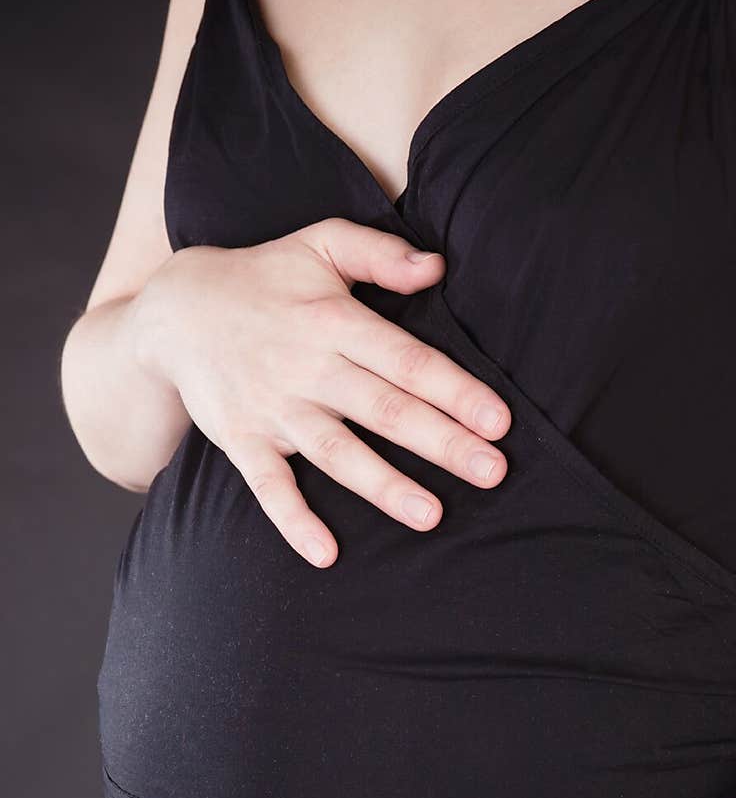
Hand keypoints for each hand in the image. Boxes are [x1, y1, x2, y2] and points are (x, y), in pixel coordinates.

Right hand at [130, 217, 509, 565]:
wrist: (174, 311)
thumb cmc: (263, 278)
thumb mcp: (319, 243)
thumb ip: (379, 252)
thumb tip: (437, 267)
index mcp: (334, 321)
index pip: (407, 360)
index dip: (455, 390)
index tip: (499, 421)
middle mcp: (308, 368)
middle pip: (384, 409)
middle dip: (441, 443)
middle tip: (492, 472)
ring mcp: (274, 409)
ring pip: (337, 453)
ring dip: (385, 486)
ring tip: (432, 516)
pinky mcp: (242, 440)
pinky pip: (269, 487)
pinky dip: (294, 521)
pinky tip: (326, 554)